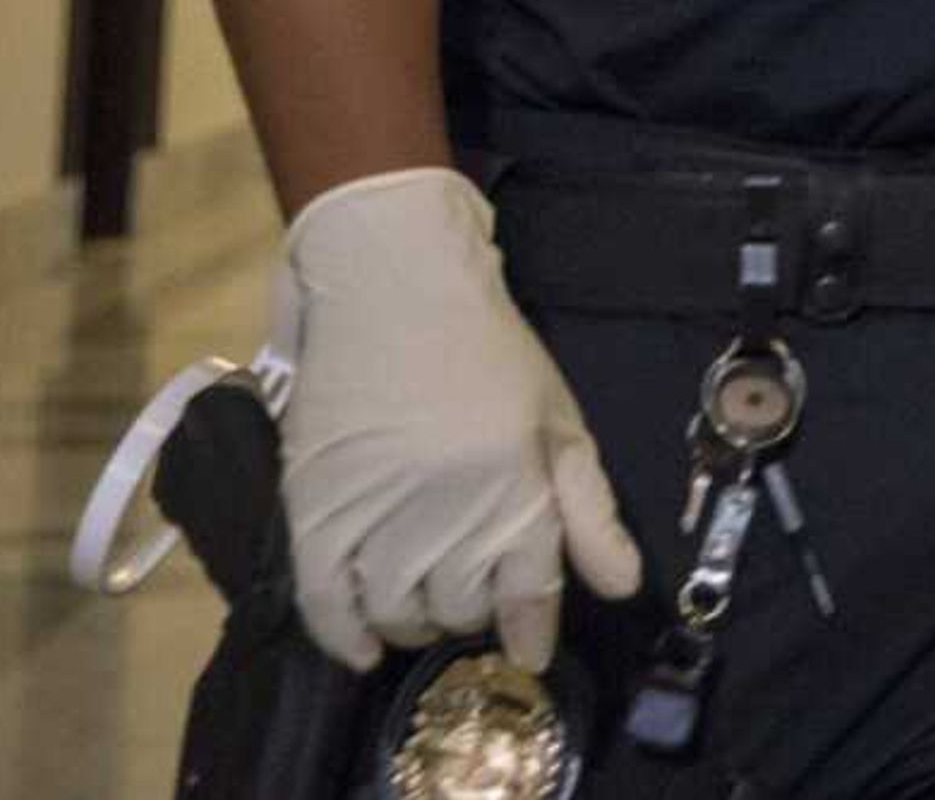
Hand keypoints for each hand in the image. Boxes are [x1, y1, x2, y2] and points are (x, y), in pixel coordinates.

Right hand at [278, 168, 642, 671]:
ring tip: (426, 605)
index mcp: (513, 482)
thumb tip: (621, 586)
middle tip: (474, 600)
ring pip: (397, 610)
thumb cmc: (488, 351)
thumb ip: (590, 510)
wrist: (393, 285)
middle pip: (460, 607)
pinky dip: (343, 636)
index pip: (529, 589)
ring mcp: (374, 508)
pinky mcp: (313, 504)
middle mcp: (445, 505)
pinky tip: (365, 646)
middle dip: (473, 614)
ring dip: (415, 621)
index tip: (532, 650)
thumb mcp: (559, 421)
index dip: (532, 629)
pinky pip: (323, 601)